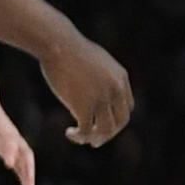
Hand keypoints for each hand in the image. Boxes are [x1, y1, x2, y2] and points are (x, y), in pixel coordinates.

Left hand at [0, 81, 36, 184]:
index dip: (10, 152)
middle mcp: (11, 134)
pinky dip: (21, 172)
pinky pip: (18, 160)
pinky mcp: (7, 146)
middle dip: (28, 168)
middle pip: (25, 151)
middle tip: (28, 184)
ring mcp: (11, 140)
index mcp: (3, 126)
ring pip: (25, 158)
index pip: (10, 140)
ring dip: (28, 173)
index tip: (8, 166)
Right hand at [38, 30, 133, 147]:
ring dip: (95, 138)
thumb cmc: (70, 49)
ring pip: (106, 129)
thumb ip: (101, 74)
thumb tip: (97, 84)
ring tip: (81, 139)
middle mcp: (116, 89)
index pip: (127, 107)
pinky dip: (80, 136)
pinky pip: (86, 129)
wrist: (58, 44)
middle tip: (95, 140)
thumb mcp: (95, 59)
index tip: (103, 123)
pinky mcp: (84, 105)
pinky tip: (70, 133)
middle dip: (109, 133)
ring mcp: (102, 98)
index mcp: (121, 78)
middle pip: (121, 121)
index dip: (117, 119)